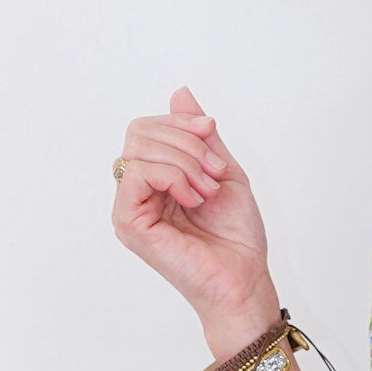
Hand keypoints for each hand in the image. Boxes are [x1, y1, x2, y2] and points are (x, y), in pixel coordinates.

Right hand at [110, 85, 274, 325]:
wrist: (243, 277)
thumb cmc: (236, 235)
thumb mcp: (222, 170)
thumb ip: (199, 136)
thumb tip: (180, 92)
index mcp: (156, 178)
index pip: (148, 127)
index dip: (181, 122)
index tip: (212, 133)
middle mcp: (137, 191)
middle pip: (139, 132)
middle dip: (185, 142)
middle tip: (214, 172)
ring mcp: (129, 207)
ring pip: (138, 149)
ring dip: (185, 162)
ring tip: (207, 191)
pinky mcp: (128, 223)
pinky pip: (138, 174)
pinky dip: (172, 177)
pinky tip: (193, 199)